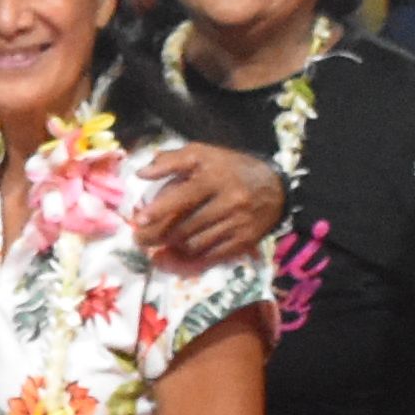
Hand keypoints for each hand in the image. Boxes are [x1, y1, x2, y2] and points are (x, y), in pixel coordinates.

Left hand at [135, 143, 284, 269]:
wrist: (275, 187)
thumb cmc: (230, 168)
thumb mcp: (203, 154)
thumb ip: (171, 160)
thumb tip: (141, 173)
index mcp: (215, 176)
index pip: (184, 195)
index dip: (160, 209)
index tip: (139, 219)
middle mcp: (229, 201)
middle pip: (186, 226)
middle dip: (157, 235)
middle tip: (139, 239)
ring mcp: (238, 223)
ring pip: (196, 244)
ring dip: (172, 248)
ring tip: (157, 247)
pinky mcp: (244, 242)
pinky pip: (211, 257)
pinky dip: (190, 260)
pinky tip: (176, 256)